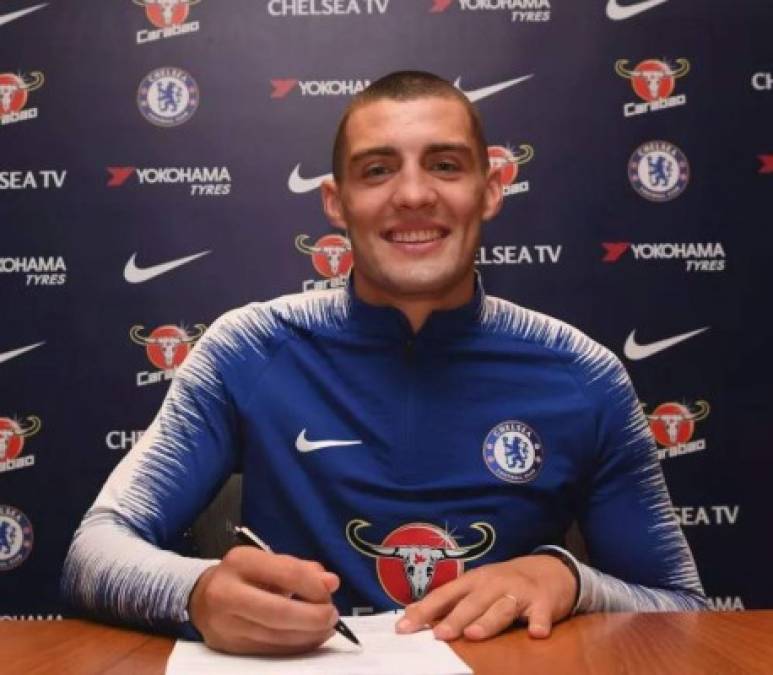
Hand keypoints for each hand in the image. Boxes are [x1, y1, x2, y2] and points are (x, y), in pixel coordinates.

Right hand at [188, 546, 339, 654]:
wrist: (201, 597)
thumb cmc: (243, 575)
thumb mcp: (268, 560)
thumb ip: (301, 569)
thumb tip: (331, 583)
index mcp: (240, 562)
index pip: (286, 574)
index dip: (314, 586)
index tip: (330, 592)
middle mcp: (228, 593)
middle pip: (279, 612)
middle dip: (313, 617)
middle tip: (333, 616)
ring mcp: (226, 624)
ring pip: (276, 637)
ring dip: (308, 635)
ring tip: (326, 628)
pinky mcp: (230, 647)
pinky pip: (270, 650)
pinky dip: (295, 646)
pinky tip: (309, 638)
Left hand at [395, 554, 576, 641]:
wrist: (550, 569)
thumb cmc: (505, 583)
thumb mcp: (476, 587)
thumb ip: (449, 601)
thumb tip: (412, 613)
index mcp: (474, 581)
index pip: (444, 595)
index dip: (424, 610)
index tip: (404, 627)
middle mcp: (494, 583)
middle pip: (472, 603)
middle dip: (455, 619)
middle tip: (439, 635)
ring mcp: (519, 592)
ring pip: (501, 608)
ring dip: (488, 621)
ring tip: (474, 635)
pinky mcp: (543, 602)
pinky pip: (541, 614)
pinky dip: (539, 622)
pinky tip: (536, 632)